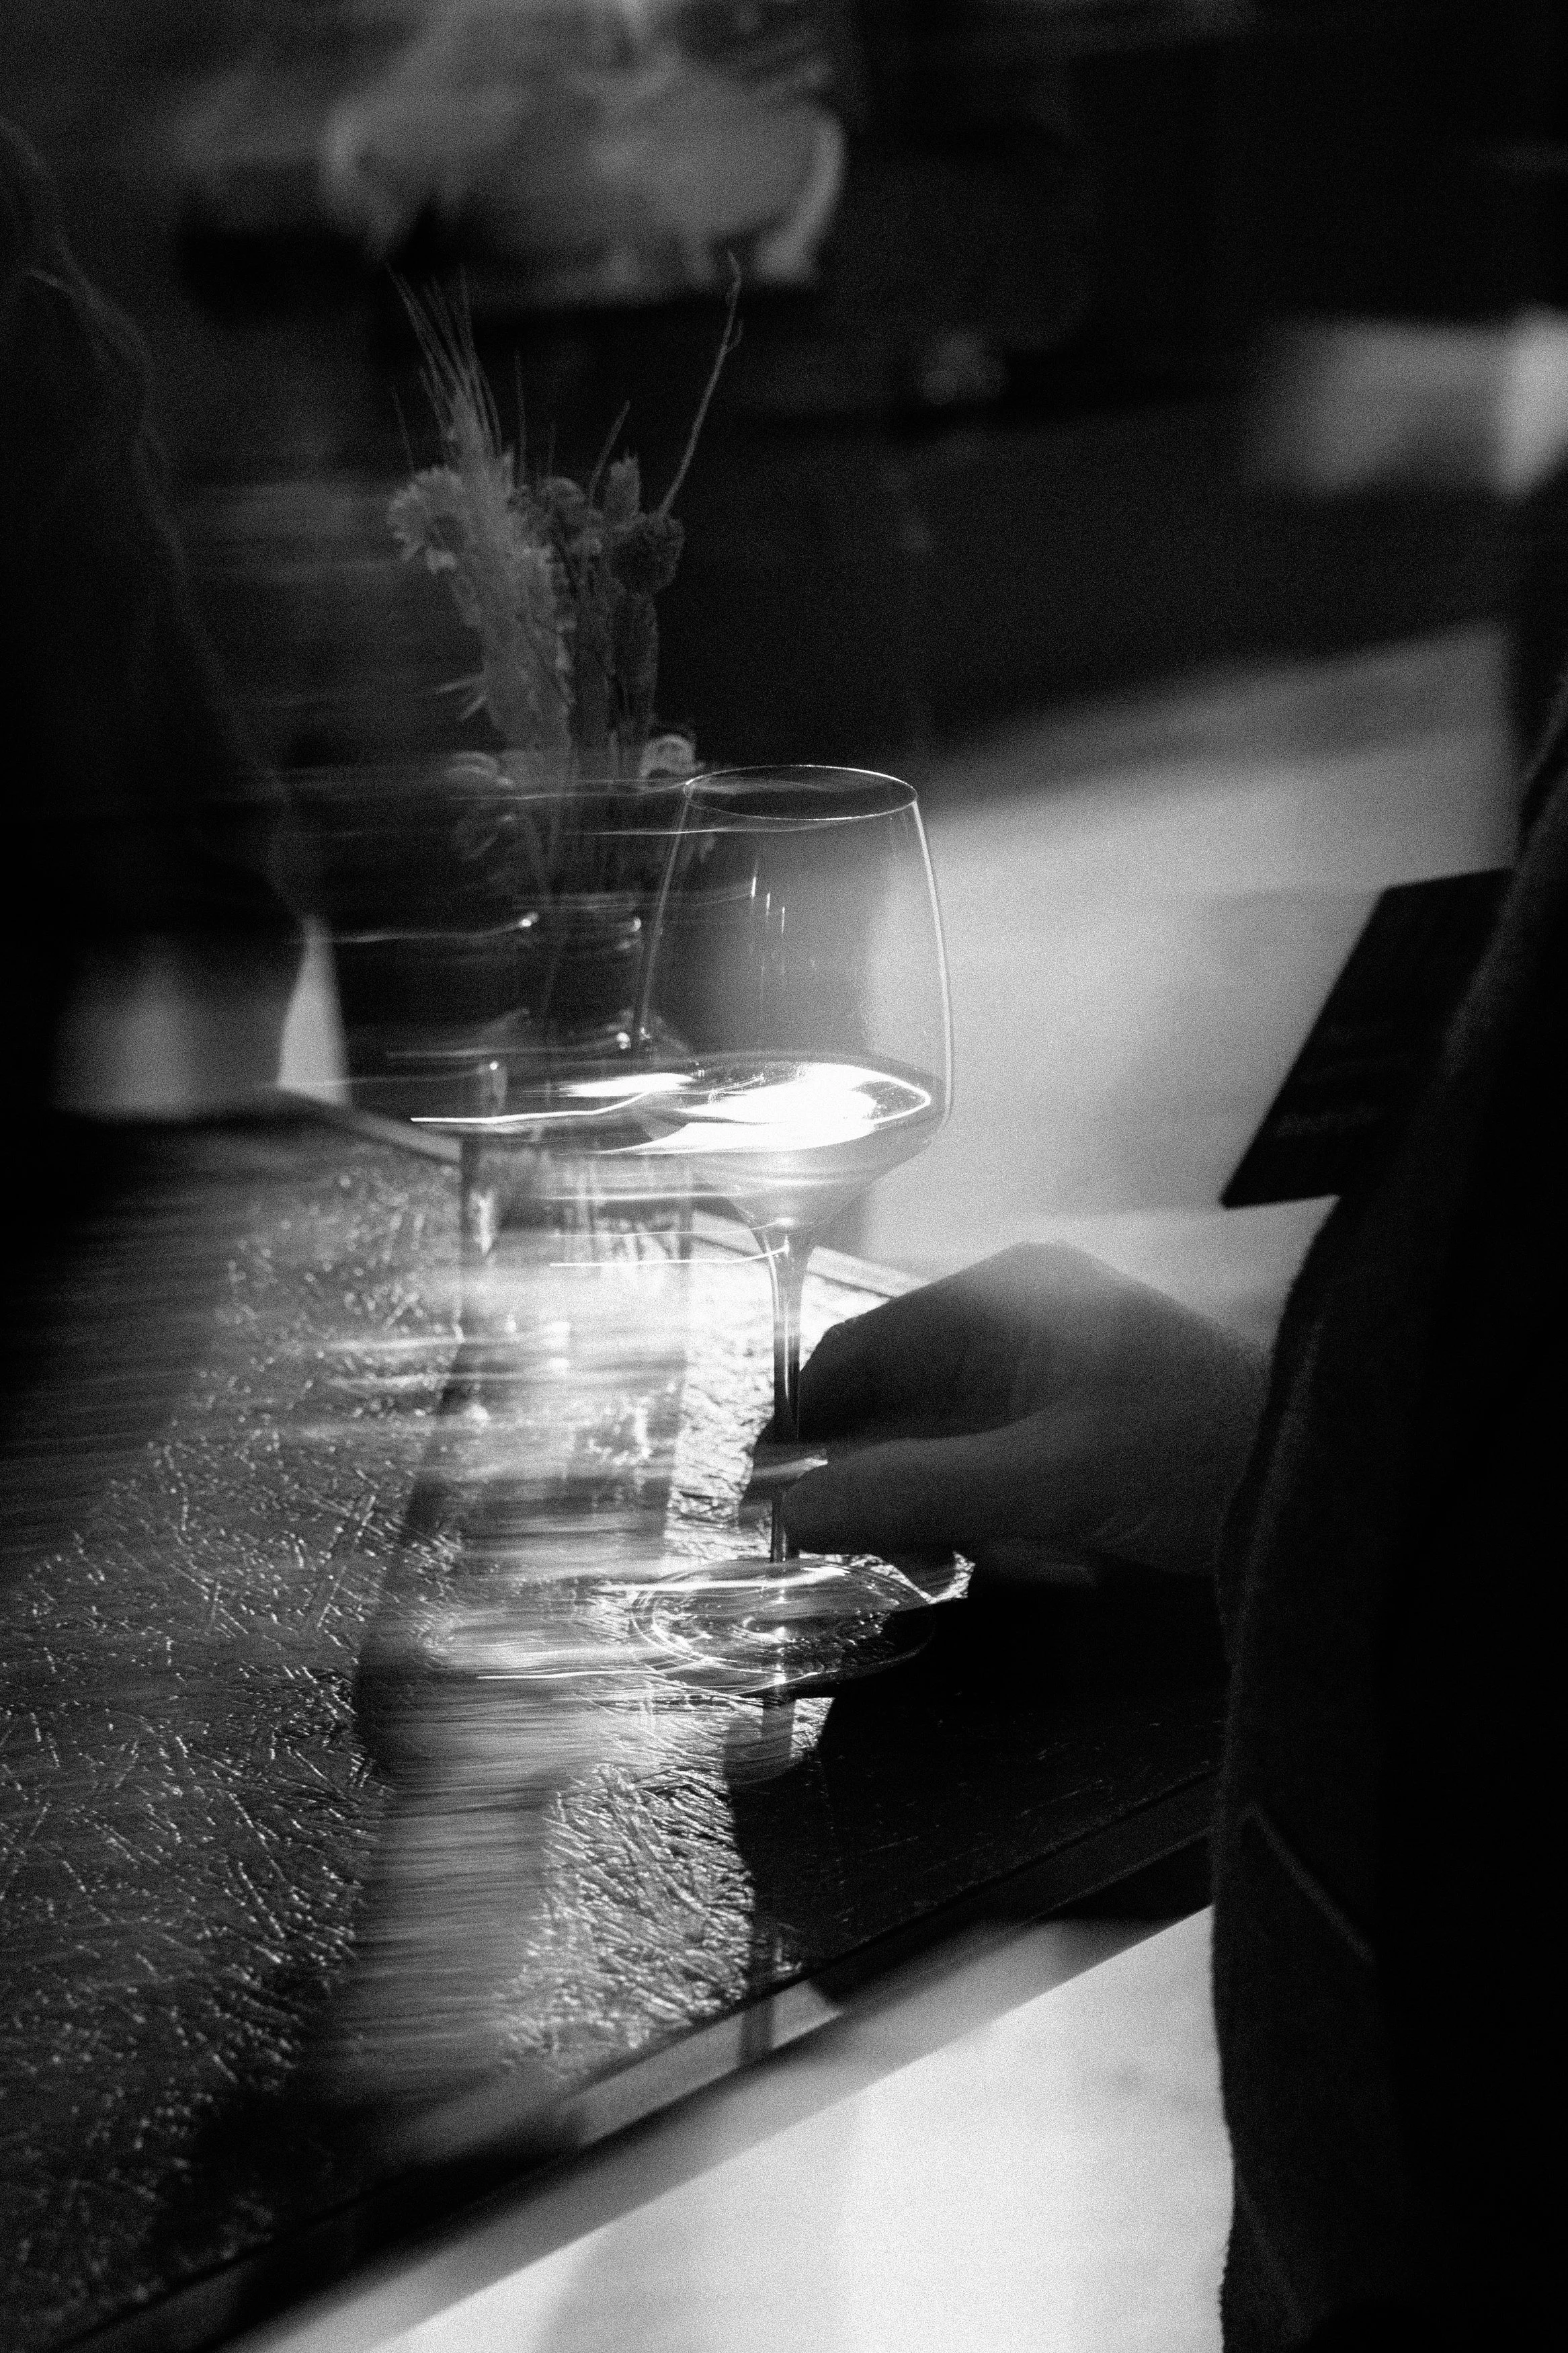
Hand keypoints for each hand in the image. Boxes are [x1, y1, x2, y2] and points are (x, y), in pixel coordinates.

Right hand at [781, 1244, 1268, 1581]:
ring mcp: (1051, 1360)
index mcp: (997, 1296)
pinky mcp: (1083, 1409)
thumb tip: (786, 1513)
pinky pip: (1000, 1461)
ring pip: (948, 1445)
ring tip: (1032, 1558)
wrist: (1318, 1477)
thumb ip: (911, 1494)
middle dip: (907, 1491)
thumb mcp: (1040, 1485)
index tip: (774, 1512)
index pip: (855, 1353)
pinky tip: (1064, 1556)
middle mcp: (1013, 1312)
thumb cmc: (1185, 1459)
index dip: (804, 1430)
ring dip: (968, 1515)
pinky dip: (1011, 1517)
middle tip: (927, 1560)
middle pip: (900, 1405)